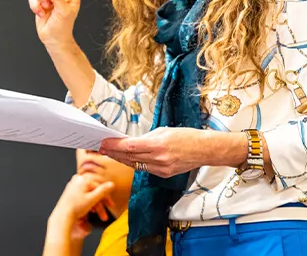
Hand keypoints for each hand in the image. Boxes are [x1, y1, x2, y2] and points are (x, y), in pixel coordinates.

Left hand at [50, 174, 114, 239]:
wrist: (63, 215)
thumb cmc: (75, 208)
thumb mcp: (92, 199)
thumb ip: (103, 191)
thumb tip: (111, 184)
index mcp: (83, 179)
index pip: (99, 187)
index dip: (106, 198)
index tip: (110, 205)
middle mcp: (77, 180)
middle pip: (94, 191)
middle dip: (100, 204)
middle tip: (104, 214)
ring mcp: (73, 185)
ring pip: (89, 194)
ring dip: (95, 204)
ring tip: (96, 213)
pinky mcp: (71, 191)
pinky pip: (83, 195)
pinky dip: (88, 202)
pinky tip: (89, 210)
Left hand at [99, 127, 214, 177]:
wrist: (204, 149)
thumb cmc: (186, 136)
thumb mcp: (163, 131)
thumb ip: (146, 138)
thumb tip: (130, 142)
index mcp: (158, 145)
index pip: (129, 147)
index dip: (114, 146)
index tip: (103, 142)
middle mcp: (158, 159)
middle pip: (129, 157)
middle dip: (113, 153)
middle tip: (101, 148)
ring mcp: (161, 169)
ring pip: (135, 165)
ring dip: (121, 159)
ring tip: (109, 153)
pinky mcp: (164, 174)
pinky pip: (145, 169)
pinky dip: (134, 163)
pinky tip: (126, 159)